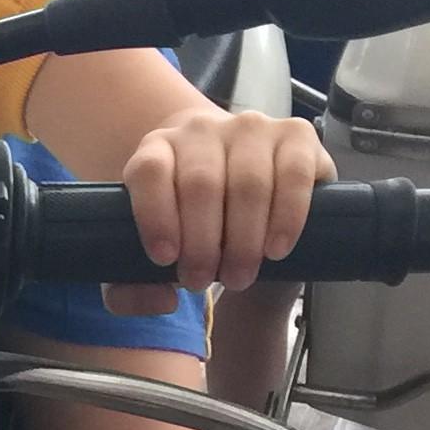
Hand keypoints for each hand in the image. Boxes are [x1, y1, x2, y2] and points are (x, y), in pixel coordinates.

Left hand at [121, 107, 333, 296]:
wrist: (242, 196)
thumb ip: (133, 289)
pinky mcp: (296, 134)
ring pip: (248, 183)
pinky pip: (294, 174)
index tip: (165, 259)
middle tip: (203, 282)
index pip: (150, 172)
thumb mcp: (150, 256)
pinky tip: (276, 249)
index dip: (155, 216)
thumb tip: (163, 301)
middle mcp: (202, 131)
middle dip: (202, 244)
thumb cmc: (190, 227)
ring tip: (238, 276)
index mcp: (157, 149)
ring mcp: (251, 128)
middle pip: (201, 184)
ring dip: (243, 240)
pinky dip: (286, 216)